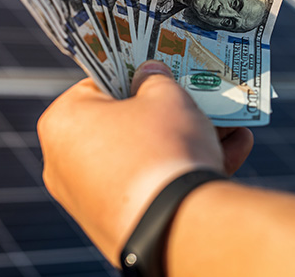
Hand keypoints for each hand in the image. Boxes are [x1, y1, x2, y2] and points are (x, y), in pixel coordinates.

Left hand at [37, 61, 253, 261]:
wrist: (175, 225)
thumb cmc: (161, 147)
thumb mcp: (165, 96)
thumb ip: (155, 78)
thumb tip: (149, 73)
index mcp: (62, 122)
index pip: (98, 85)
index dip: (135, 73)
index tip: (162, 69)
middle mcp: (66, 163)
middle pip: (126, 124)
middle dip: (169, 111)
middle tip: (198, 96)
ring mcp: (91, 199)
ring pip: (145, 157)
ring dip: (189, 139)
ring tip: (231, 125)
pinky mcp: (119, 225)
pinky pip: (153, 188)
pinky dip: (186, 172)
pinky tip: (232, 153)